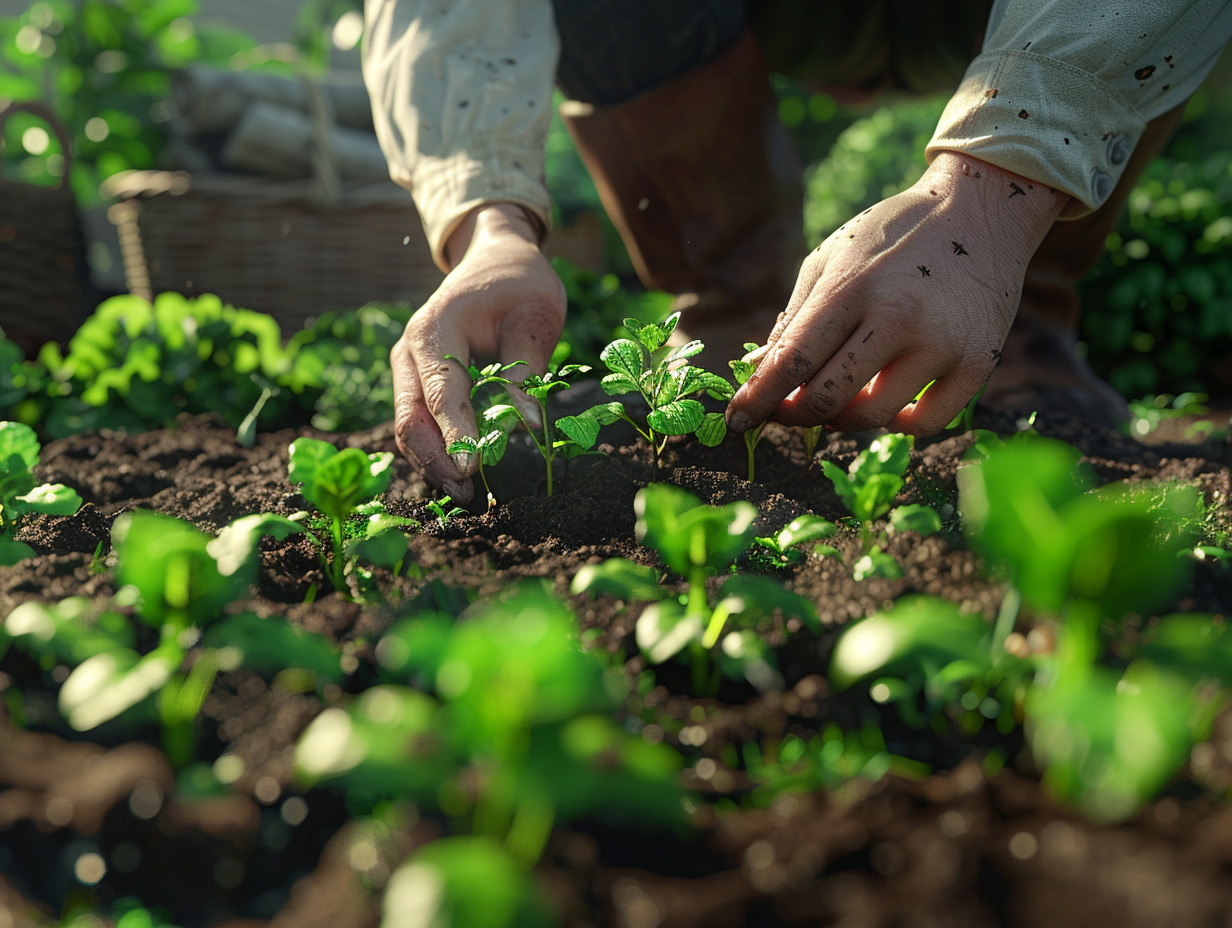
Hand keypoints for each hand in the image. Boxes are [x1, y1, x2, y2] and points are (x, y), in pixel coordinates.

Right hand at [391, 203, 564, 501]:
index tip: (473, 470)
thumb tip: (528, 425)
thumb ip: (527, 368)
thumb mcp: (535, 316)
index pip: (441, 393)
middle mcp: (409, 351)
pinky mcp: (416, 381)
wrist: (494, 259)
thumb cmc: (519, 284)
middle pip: (409, 418)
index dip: (456, 435)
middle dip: (435, 460)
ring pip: (406, 427)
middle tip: (468, 493)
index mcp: (435, 330)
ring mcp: (408, 368)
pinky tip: (460, 474)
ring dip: (431, 463)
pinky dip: (434, 451)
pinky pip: (417, 423)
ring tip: (467, 493)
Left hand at [726, 152, 1066, 435]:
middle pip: (826, 398)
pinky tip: (888, 404)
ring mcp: (942, 344)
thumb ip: (795, 318)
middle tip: (786, 411)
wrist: (981, 208)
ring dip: (843, 419)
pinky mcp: (978, 363)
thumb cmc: (893, 235)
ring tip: (839, 397)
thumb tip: (758, 375)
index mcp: (852, 287)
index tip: (736, 422)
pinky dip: (899, 423)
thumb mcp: (831, 258)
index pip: (791, 361)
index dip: (757, 399)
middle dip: (794, 415)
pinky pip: (926, 423)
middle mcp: (898, 318)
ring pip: (872, 417)